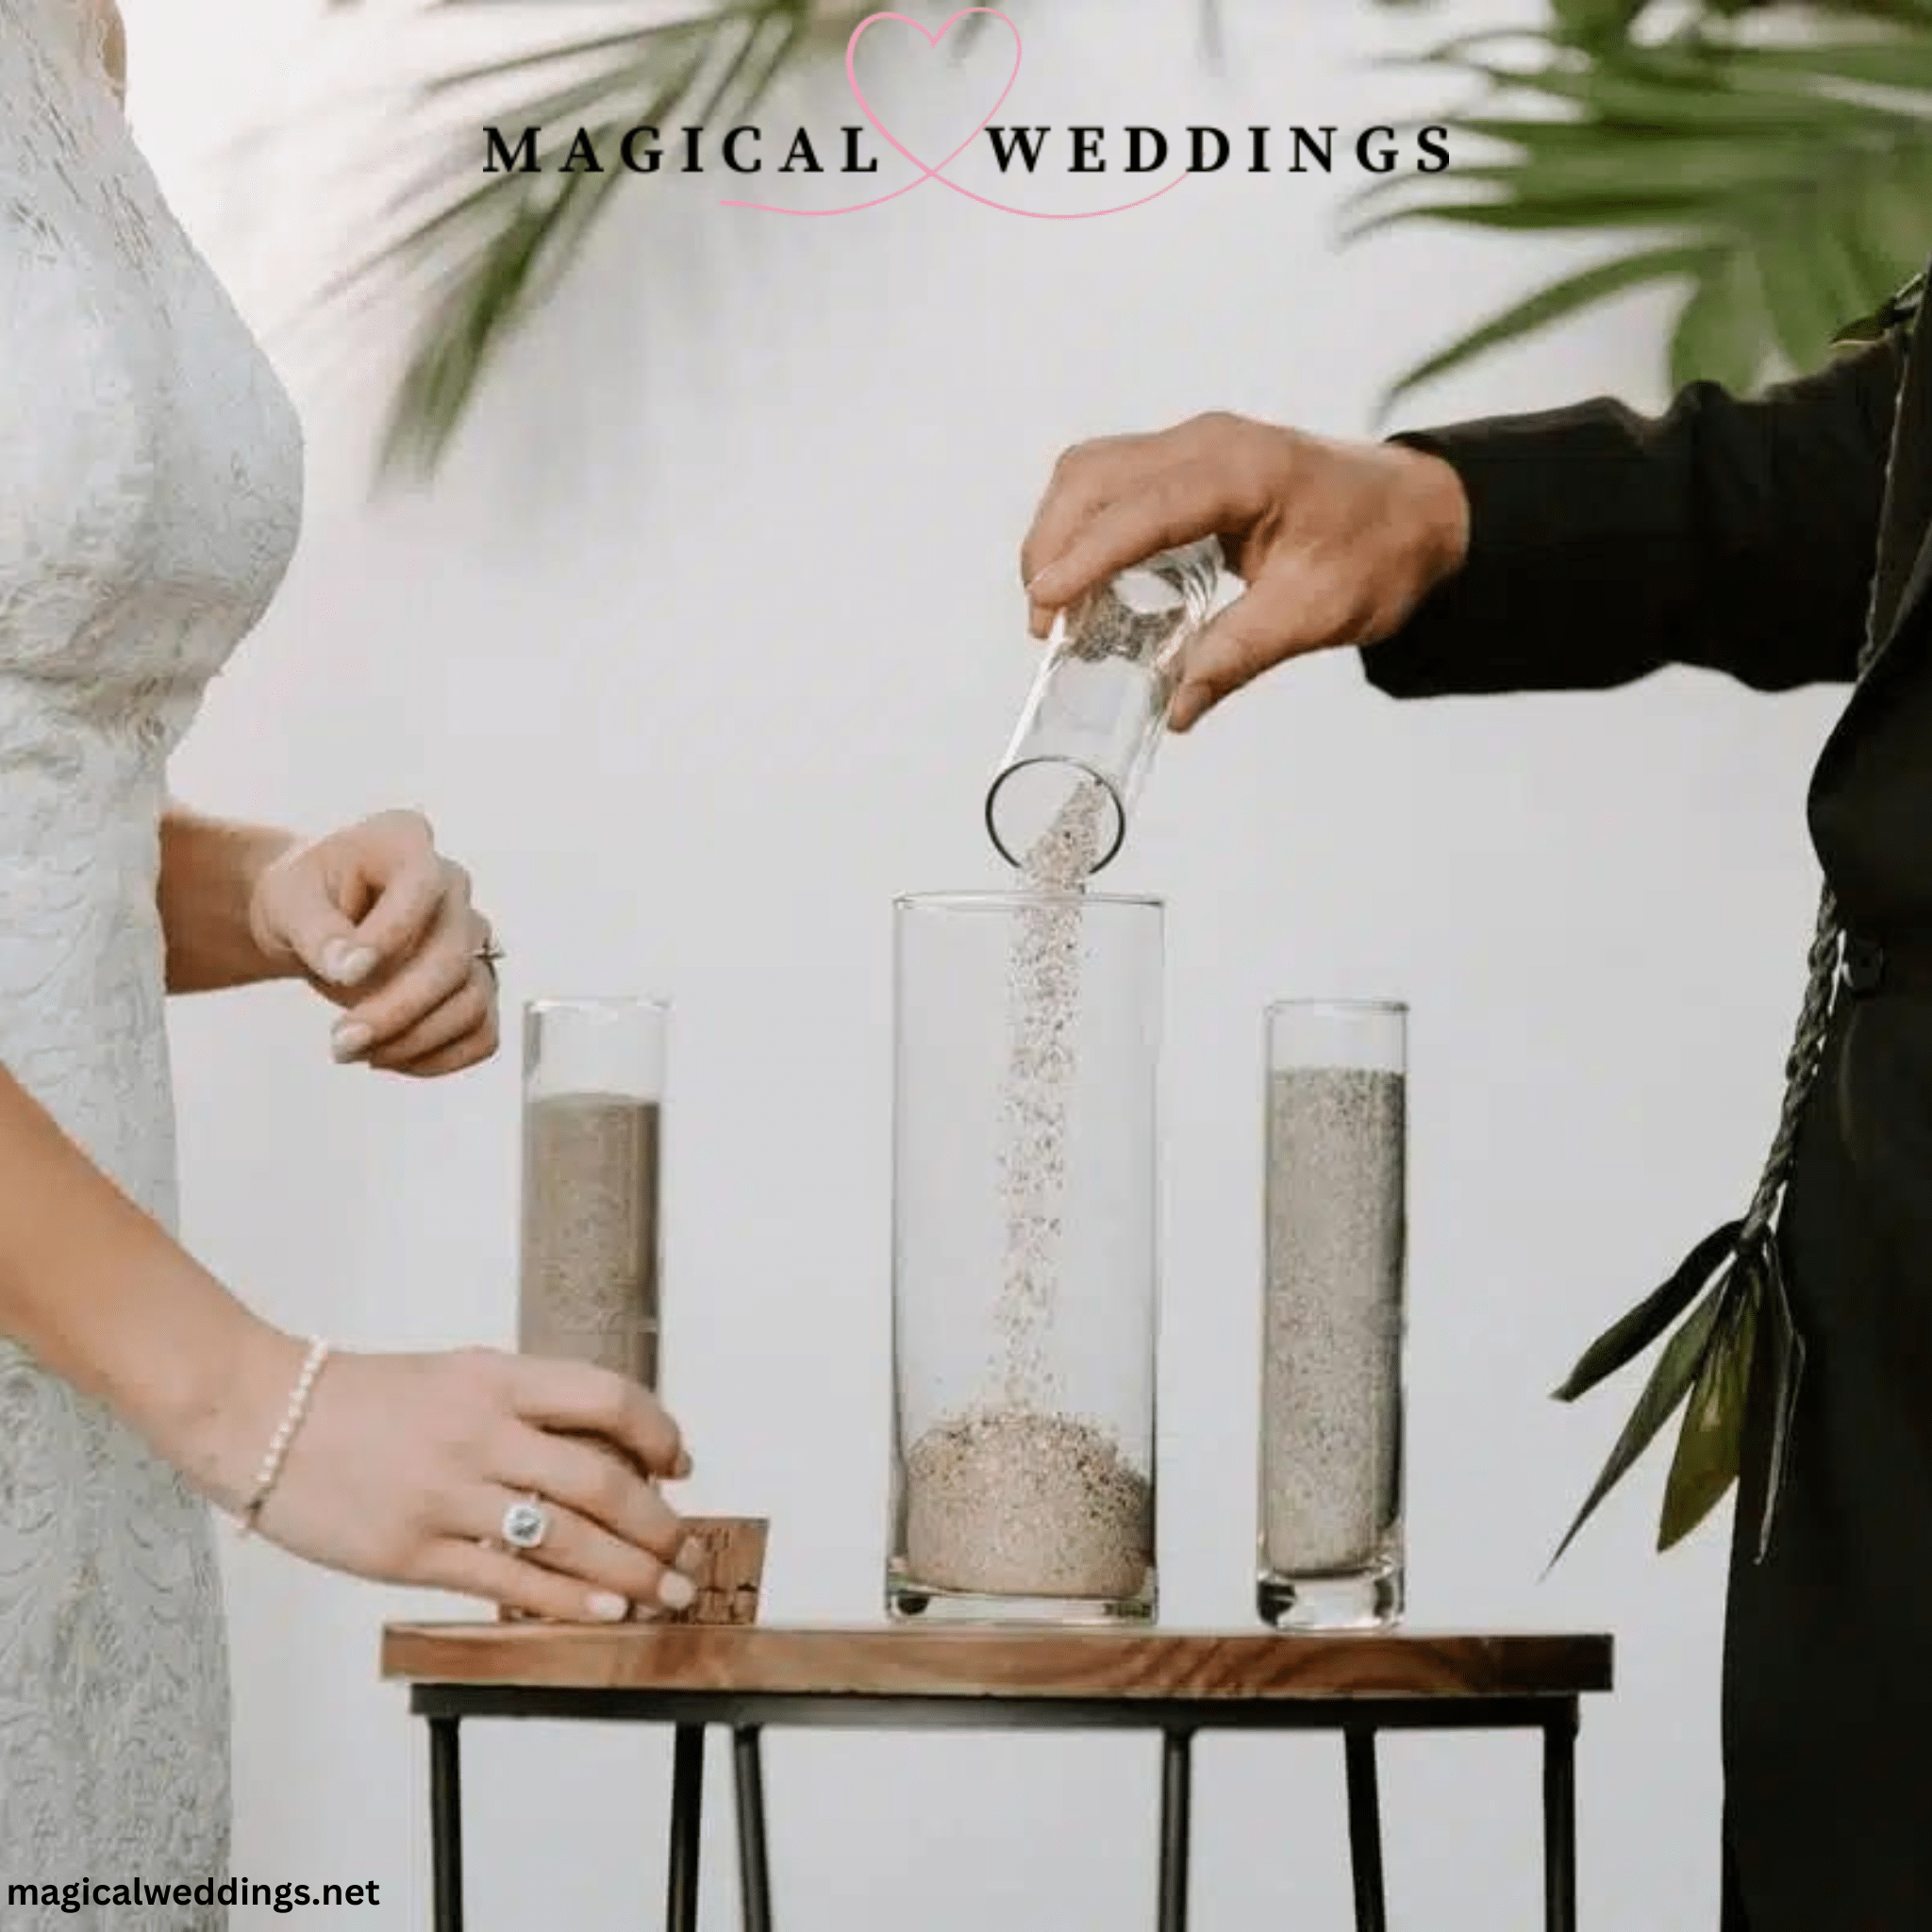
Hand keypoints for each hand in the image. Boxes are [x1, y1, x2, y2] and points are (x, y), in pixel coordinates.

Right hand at [231, 1335, 698, 1620]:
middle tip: (689, 1553)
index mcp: (495, 1380)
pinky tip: (602, 1613)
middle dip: (658, 1525)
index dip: (657, 1432)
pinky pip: (507, 1581)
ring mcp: (446, 1494)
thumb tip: (609, 1451)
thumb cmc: (366, 1399)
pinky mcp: (410, 1551)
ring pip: (565, 1538)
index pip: (606, 1397)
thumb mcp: (458, 1376)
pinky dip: (565, 1601)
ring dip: (630, 1572)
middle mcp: (479, 1432)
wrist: (261, 1417)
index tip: (680, 1464)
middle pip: (601, 1481)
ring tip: (667, 1594)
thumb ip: (526, 1408)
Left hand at [247, 809, 499, 1075]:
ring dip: (415, 1040)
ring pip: (473, 1000)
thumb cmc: (302, 897)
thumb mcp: (289, 901)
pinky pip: (481, 1032)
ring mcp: (470, 936)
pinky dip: (439, 1057)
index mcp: (405, 842)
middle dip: (398, 1009)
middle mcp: (451, 886)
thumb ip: (317, 930)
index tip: (345, 975)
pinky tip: (387, 1056)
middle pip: (452, 957)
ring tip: (353, 1052)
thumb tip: (351, 971)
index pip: (422, 887)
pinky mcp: (475, 982)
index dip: (391, 936)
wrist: (312, 918)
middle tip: (340, 1043)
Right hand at [1019, 412, 1470, 730]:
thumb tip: (1176, 709)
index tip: (1046, 604)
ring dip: (1059, 531)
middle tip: (1045, 625)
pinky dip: (1083, 524)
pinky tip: (1086, 578)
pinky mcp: (1186, 460)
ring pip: (1091, 471)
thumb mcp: (1317, 614)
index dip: (1086, 555)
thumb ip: (1240, 655)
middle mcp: (1208, 442)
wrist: (1418, 511)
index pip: (1143, 508)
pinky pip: (1111, 478)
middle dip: (1054, 546)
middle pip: (1094, 476)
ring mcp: (1194, 443)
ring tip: (1056, 606)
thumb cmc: (1378, 553)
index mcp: (1246, 471)